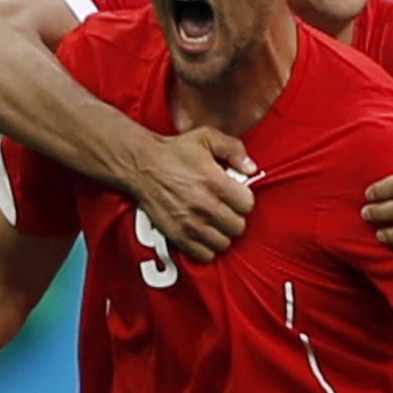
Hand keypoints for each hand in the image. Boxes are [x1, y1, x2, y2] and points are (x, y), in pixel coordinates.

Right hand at [126, 127, 254, 262]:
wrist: (141, 165)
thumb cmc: (174, 152)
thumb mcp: (207, 138)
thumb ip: (234, 149)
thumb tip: (251, 168)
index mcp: (215, 182)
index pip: (248, 205)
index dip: (242, 199)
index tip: (234, 195)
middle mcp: (205, 206)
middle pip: (237, 226)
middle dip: (234, 216)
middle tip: (225, 208)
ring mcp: (191, 224)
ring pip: (223, 242)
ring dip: (221, 233)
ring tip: (214, 222)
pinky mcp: (177, 235)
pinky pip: (204, 254)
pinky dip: (206, 247)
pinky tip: (203, 234)